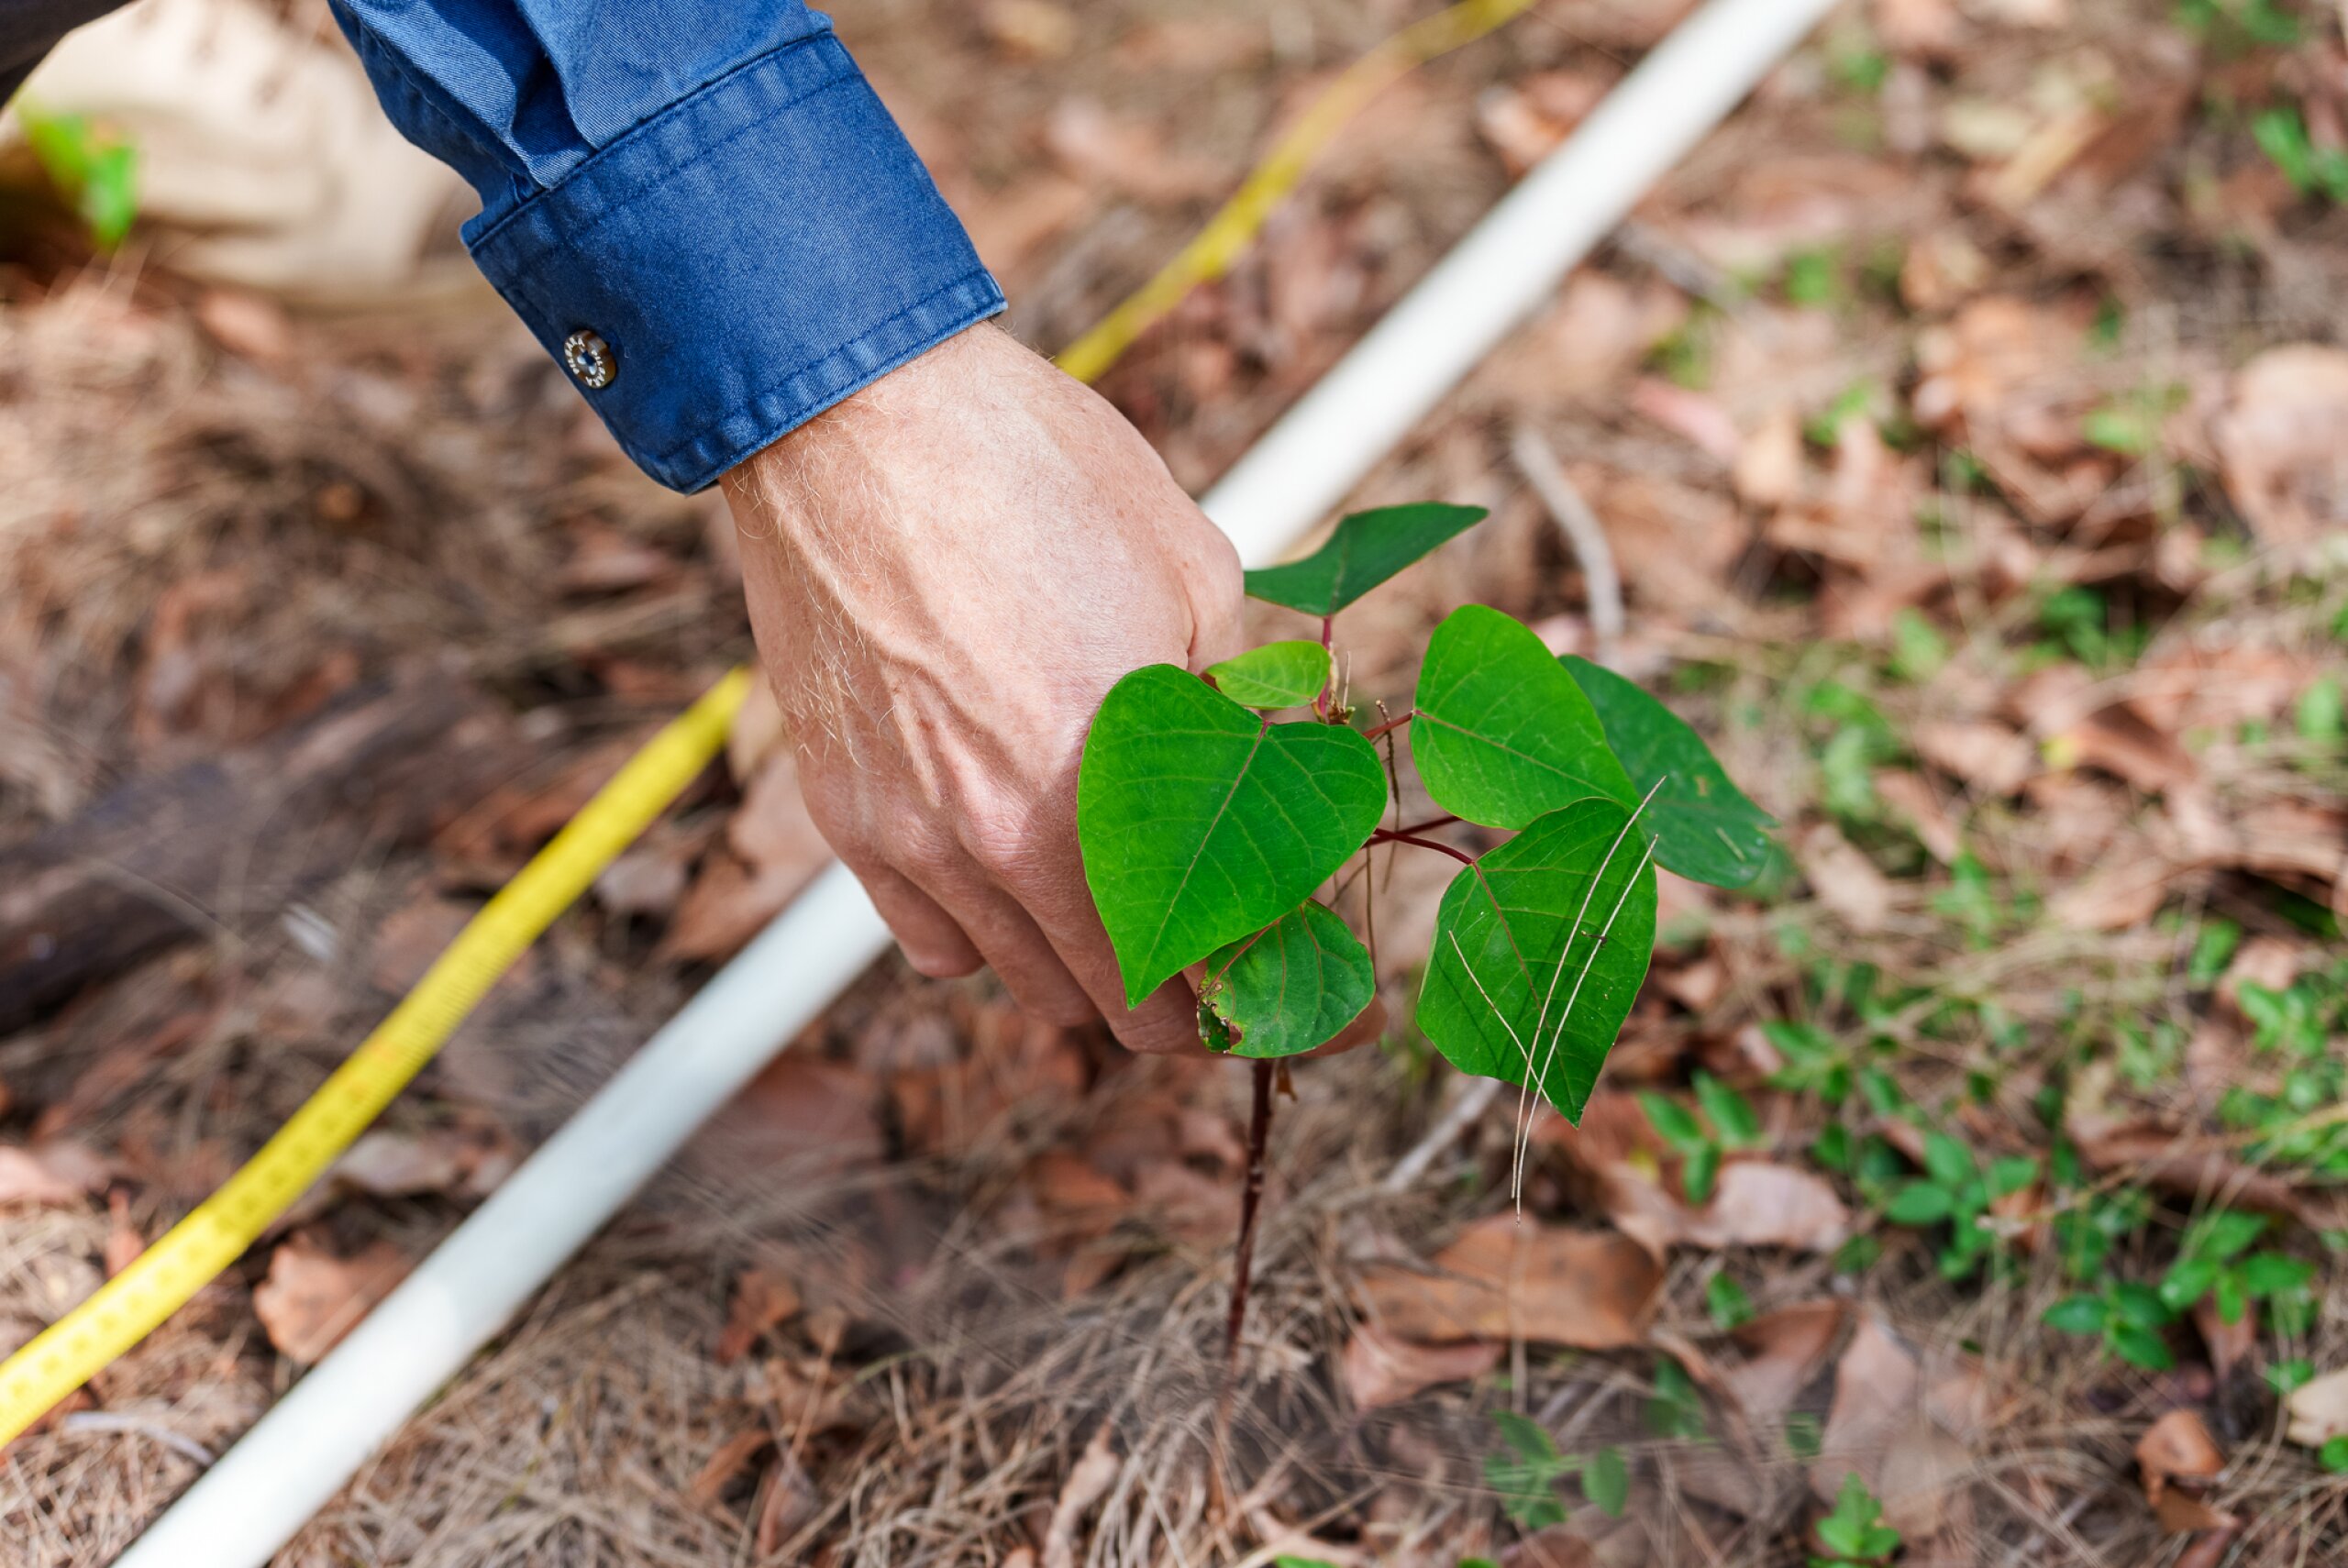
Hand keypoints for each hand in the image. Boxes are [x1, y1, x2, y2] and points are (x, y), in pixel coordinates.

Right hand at [723, 322, 1244, 1052]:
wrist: (850, 412)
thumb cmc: (1032, 471)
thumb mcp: (1193, 574)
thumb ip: (1239, 704)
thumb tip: (1277, 769)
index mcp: (1106, 791)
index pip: (1206, 968)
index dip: (1277, 998)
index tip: (1318, 1002)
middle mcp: (1002, 843)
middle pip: (1114, 1002)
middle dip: (1189, 994)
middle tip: (1234, 955)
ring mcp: (913, 838)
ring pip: (1022, 980)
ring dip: (1091, 968)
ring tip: (1131, 915)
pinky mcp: (847, 813)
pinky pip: (931, 938)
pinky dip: (986, 935)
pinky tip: (1017, 879)